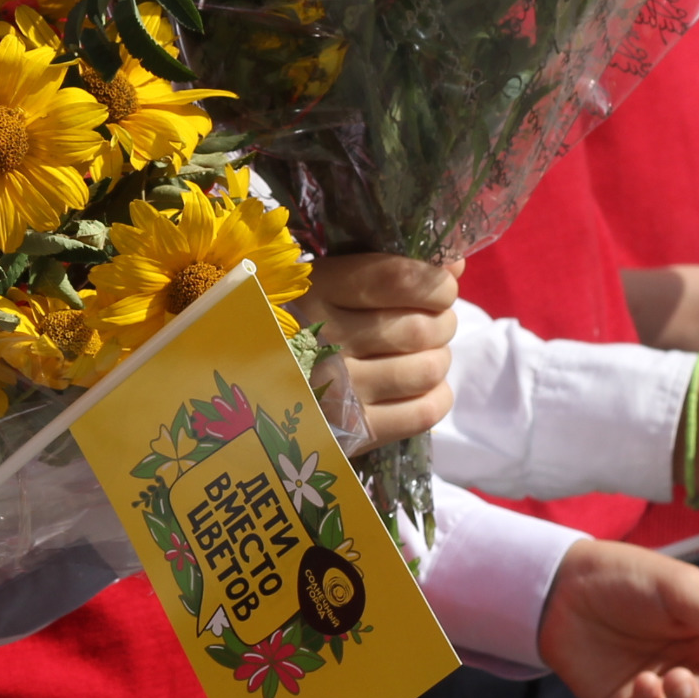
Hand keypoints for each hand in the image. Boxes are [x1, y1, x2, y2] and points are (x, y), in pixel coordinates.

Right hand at [303, 254, 459, 445]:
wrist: (244, 384)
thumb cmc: (289, 319)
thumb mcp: (324, 280)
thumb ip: (385, 268)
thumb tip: (454, 265)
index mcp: (315, 292)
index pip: (399, 280)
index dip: (436, 283)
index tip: (437, 287)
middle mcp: (326, 340)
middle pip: (422, 328)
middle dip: (441, 322)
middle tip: (429, 323)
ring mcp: (340, 391)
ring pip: (429, 370)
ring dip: (437, 359)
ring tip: (419, 355)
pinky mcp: (353, 432)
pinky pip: (424, 412)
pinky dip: (435, 397)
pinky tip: (416, 387)